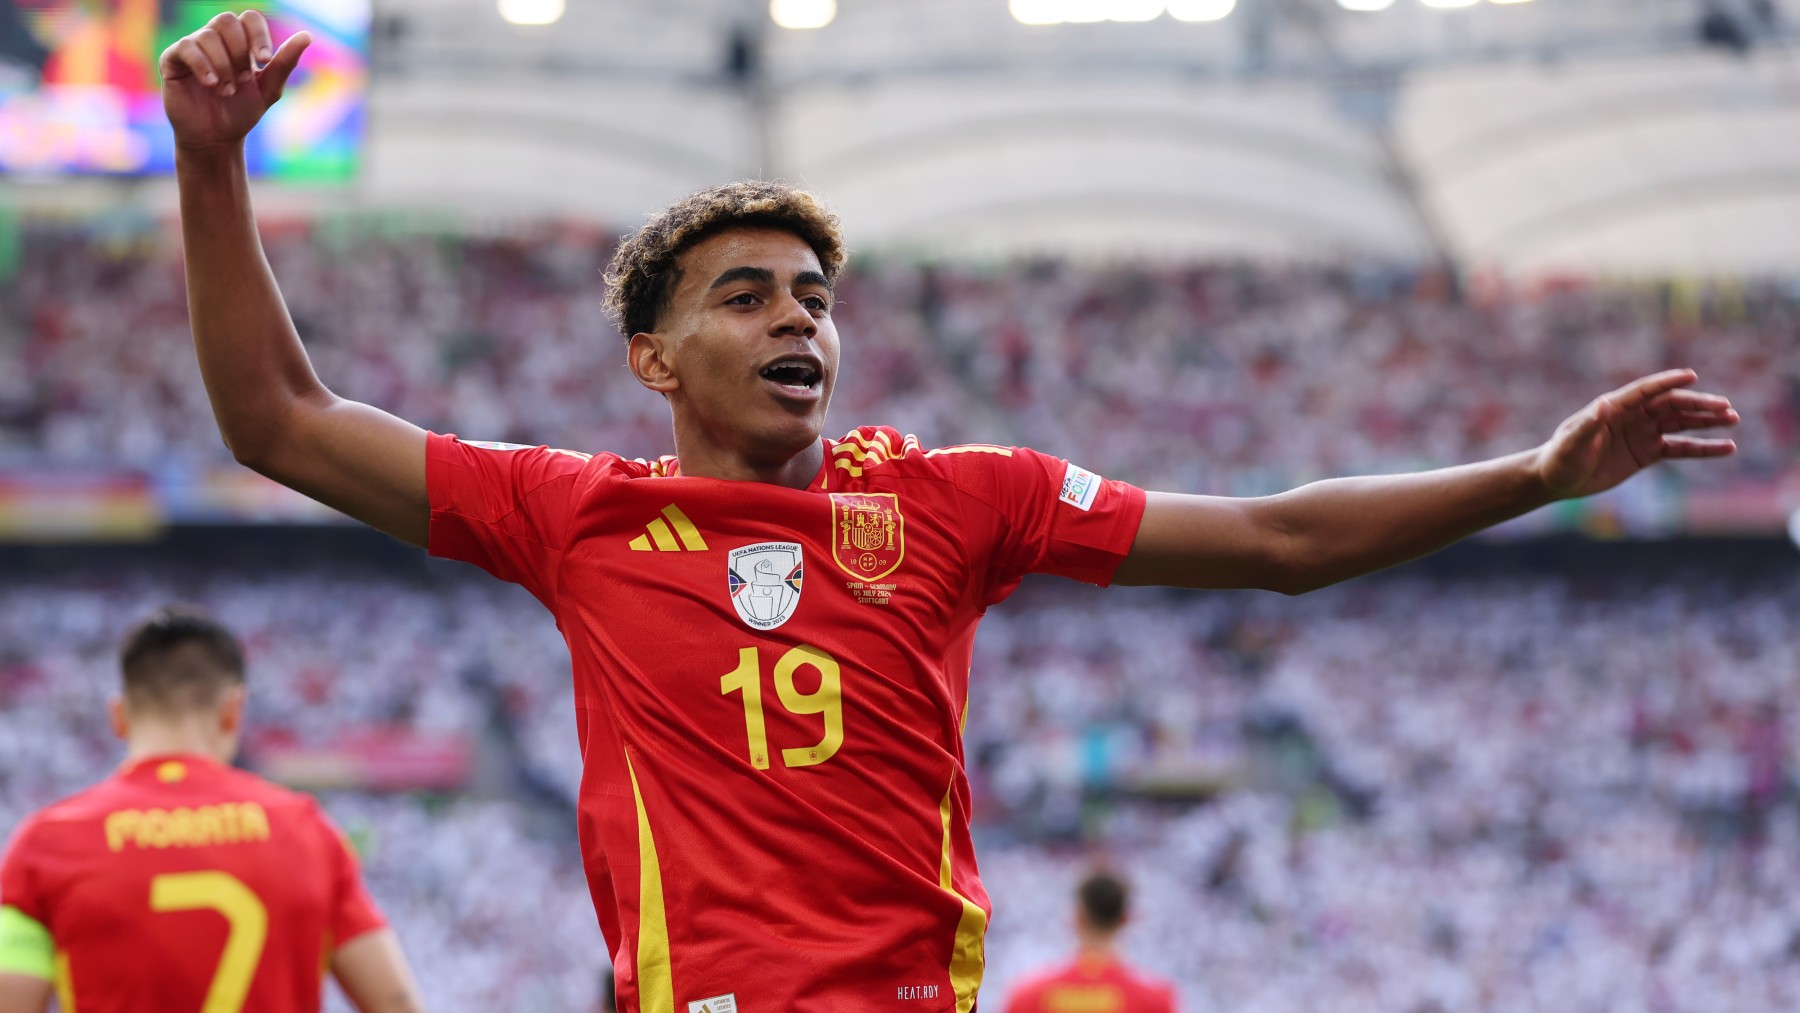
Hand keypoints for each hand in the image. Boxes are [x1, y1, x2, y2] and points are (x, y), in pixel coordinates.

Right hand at [160, 10, 310, 151]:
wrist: (216, 138)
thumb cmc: (241, 112)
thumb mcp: (269, 89)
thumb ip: (284, 63)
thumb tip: (306, 36)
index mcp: (238, 42)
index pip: (249, 18)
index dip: (258, 35)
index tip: (264, 61)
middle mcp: (214, 39)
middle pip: (227, 20)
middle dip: (239, 51)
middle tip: (243, 78)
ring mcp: (192, 48)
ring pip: (208, 36)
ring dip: (224, 66)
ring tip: (227, 90)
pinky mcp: (172, 60)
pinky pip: (186, 47)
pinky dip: (203, 65)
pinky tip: (211, 84)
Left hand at [1536, 369, 1737, 499]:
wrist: (1556, 479)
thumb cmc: (1560, 458)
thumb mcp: (1572, 443)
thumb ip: (1588, 425)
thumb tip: (1604, 405)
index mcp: (1614, 407)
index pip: (1646, 391)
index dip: (1668, 382)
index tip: (1692, 376)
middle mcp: (1632, 417)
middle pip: (1671, 406)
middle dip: (1699, 405)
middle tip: (1726, 407)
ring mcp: (1642, 434)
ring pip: (1681, 424)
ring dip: (1707, 421)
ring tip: (1733, 420)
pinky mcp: (1647, 454)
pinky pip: (1681, 449)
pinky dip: (1703, 448)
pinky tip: (1727, 448)